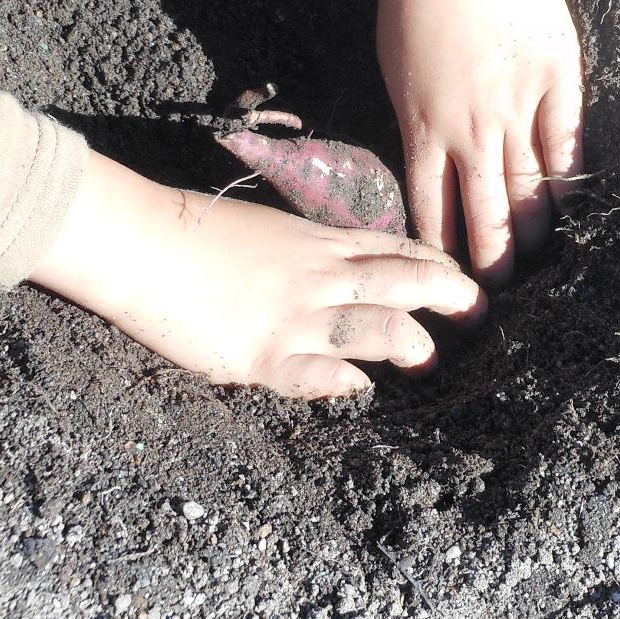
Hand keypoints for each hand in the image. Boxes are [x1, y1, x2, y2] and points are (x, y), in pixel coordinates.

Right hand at [27, 151, 485, 398]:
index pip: (399, 251)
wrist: (139, 241)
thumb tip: (343, 268)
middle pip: (407, 283)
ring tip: (428, 360)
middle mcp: (318, 277)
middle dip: (451, 299)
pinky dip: (347, 382)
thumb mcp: (270, 230)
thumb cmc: (195, 231)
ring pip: (380, 331)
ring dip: (412, 346)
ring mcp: (295, 318)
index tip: (466, 283)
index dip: (439, 268)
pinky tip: (361, 388)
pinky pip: (320, 376)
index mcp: (319, 242)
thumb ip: (311, 251)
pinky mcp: (262, 355)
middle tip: (480, 315)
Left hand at [377, 0, 582, 284]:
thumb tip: (435, 165)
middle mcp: (470, 127)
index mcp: (422, 125)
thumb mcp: (394, 68)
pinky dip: (568, 179)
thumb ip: (417, 120)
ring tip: (538, 256)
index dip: (444, 250)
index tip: (450, 280)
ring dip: (534, 229)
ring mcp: (517, 103)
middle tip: (499, 291)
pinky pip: (566, 143)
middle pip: (485, 212)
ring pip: (529, 187)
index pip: (433, 209)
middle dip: (493, 259)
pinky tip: (571, 207)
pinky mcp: (556, 77)